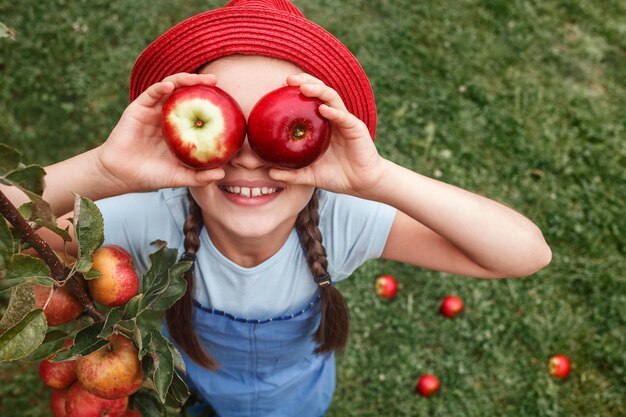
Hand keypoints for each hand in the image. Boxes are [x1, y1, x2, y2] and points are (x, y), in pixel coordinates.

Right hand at [95, 73, 224, 193]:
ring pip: (170, 88)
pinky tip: (170, 86)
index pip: (197, 109)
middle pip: (185, 93)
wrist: (121, 175)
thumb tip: (222, 174)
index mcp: (179, 128)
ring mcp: (154, 111)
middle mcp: (168, 116)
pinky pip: (151, 93)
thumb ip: (199, 177)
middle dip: (200, 83)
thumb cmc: (151, 175)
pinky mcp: (138, 108)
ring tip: (197, 78)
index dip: (211, 102)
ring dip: (184, 79)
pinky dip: (161, 87)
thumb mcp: (179, 177)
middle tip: (215, 81)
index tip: (228, 100)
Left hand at [269, 74, 385, 197]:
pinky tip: (323, 109)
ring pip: (332, 98)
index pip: (310, 100)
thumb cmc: (337, 176)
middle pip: (320, 92)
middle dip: (305, 81)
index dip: (296, 91)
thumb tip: (270, 173)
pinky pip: (344, 117)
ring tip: (304, 88)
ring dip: (318, 90)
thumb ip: (292, 174)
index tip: (279, 87)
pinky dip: (334, 112)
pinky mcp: (356, 129)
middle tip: (288, 80)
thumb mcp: (311, 175)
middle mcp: (334, 118)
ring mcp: (345, 121)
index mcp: (322, 125)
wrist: (362, 184)